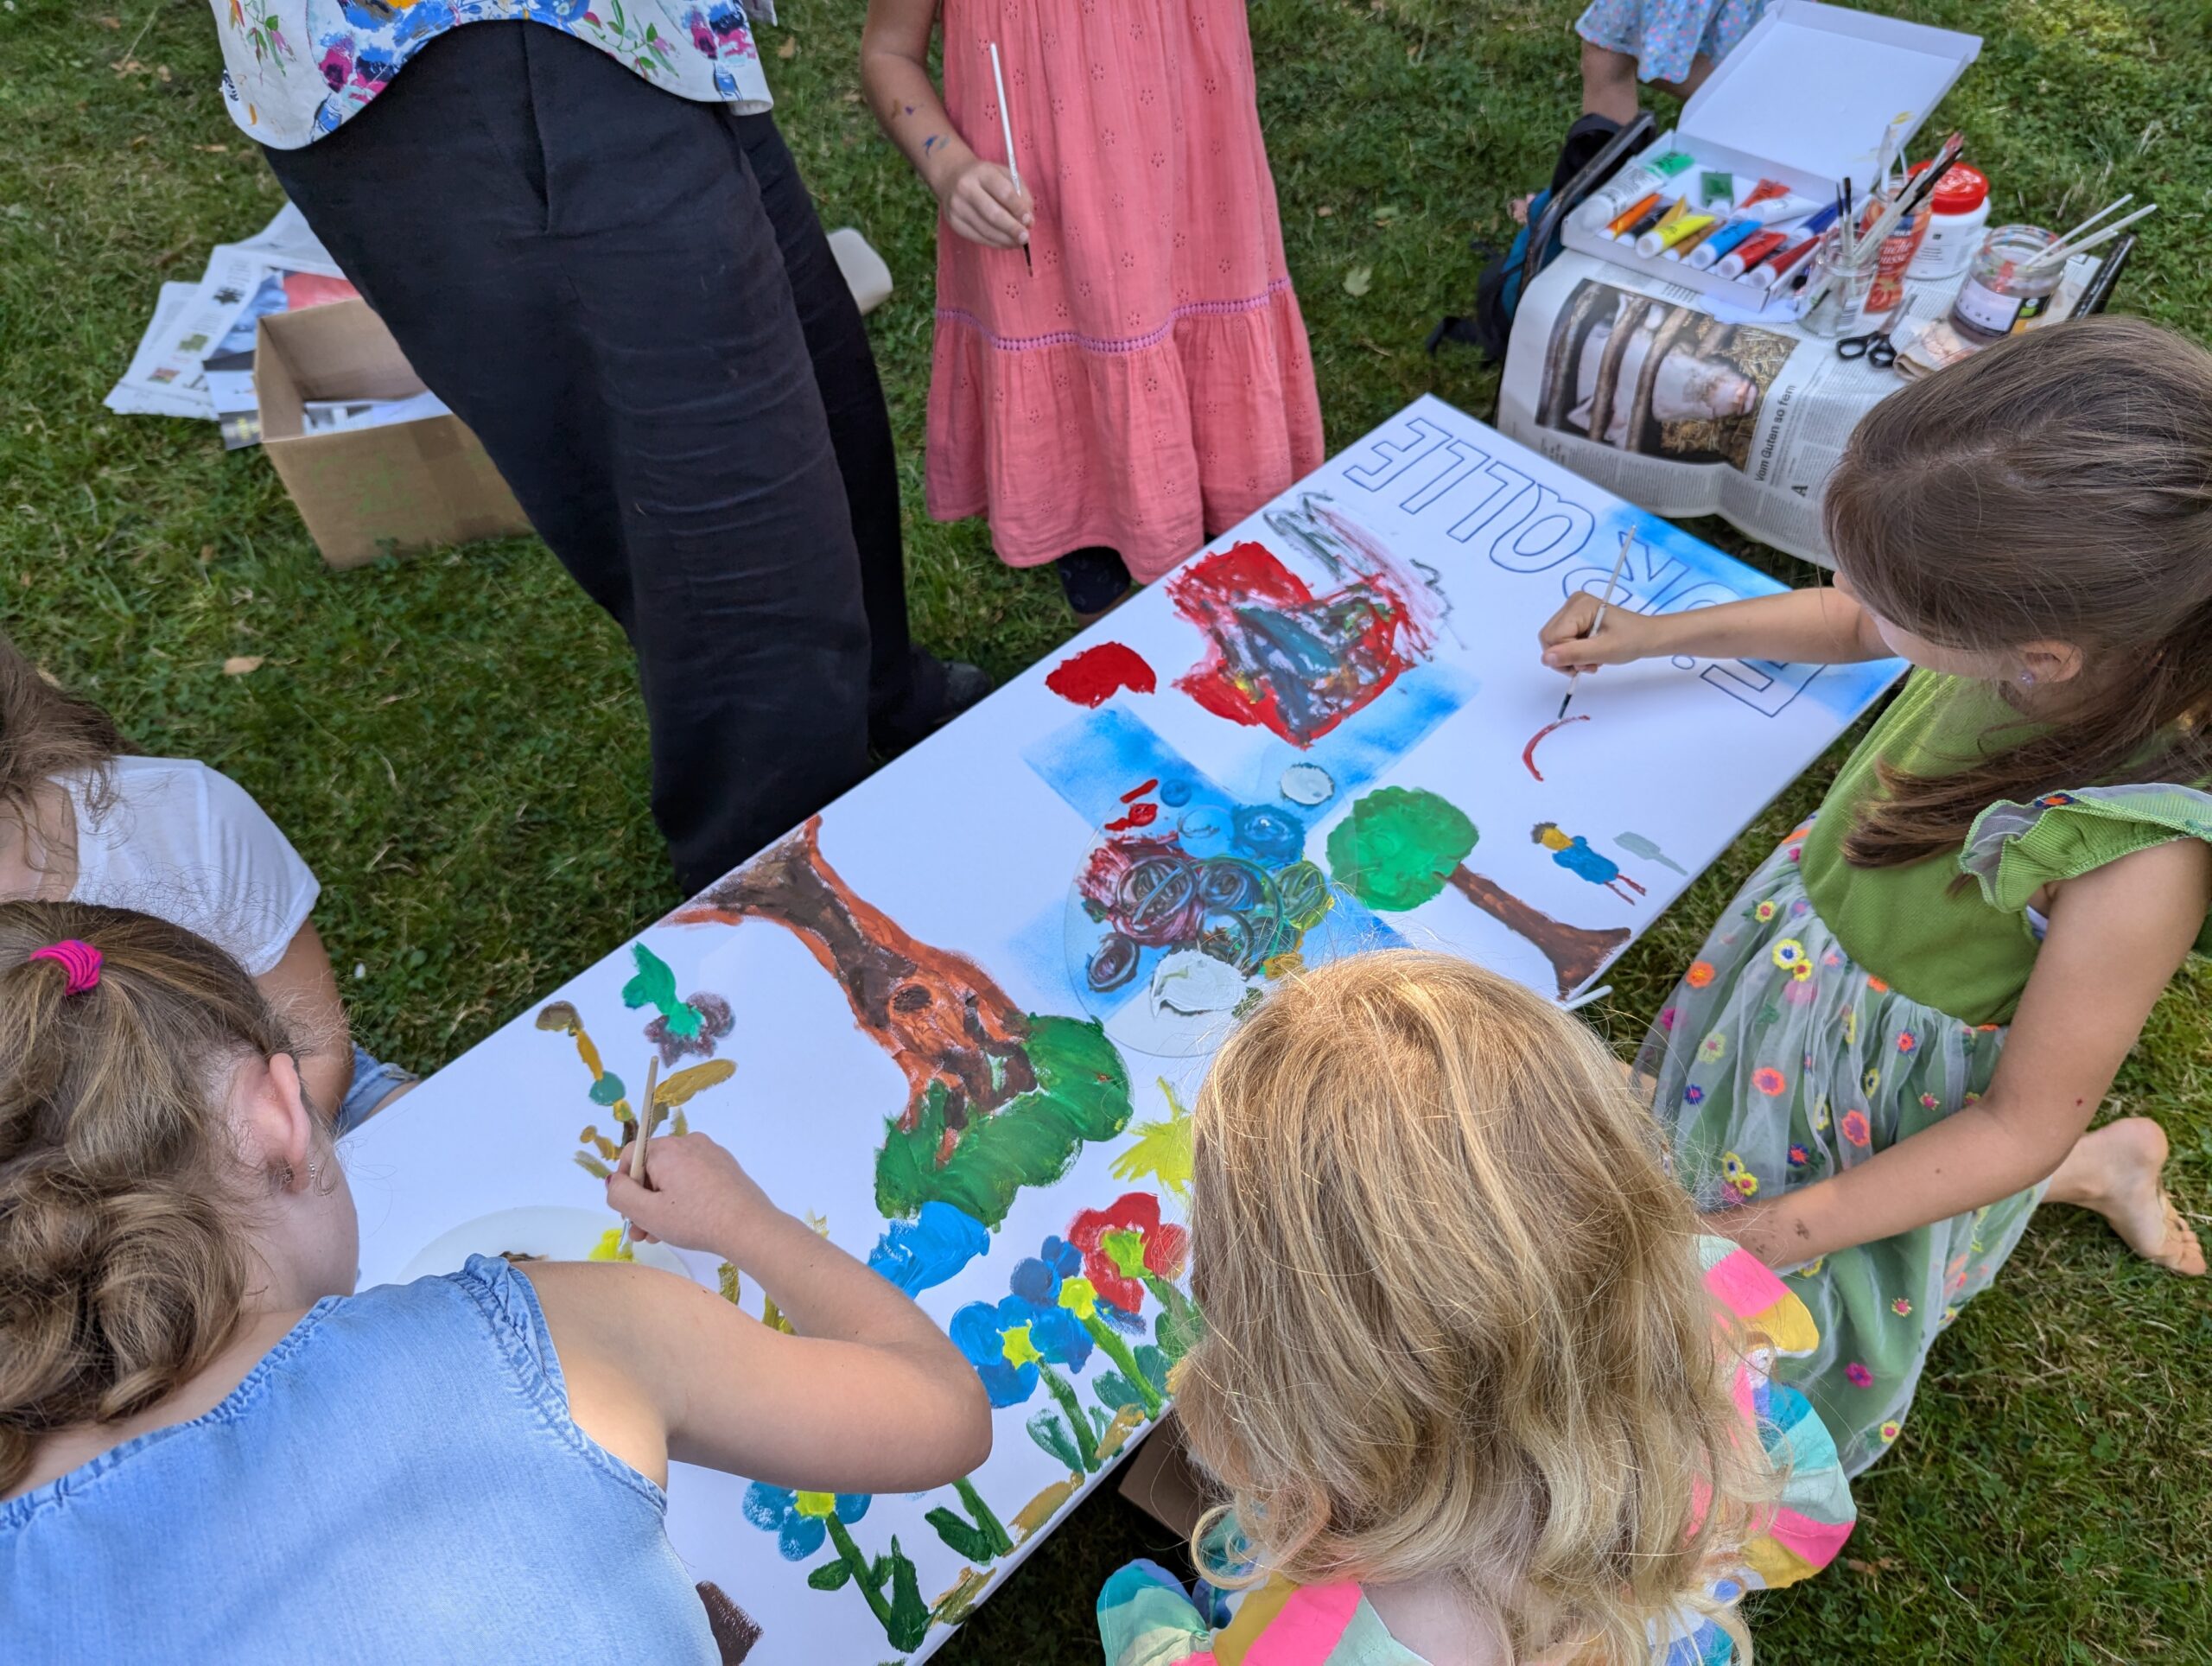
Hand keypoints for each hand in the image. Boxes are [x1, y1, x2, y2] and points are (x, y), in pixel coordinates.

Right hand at [606, 1133, 778, 1260]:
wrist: (749, 1227)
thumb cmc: (696, 1220)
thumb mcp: (647, 1212)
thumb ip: (620, 1194)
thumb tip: (613, 1181)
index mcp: (667, 1148)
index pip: (631, 1156)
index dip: (624, 1185)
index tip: (629, 1214)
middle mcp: (689, 1142)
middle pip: (652, 1168)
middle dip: (643, 1201)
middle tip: (642, 1233)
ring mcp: (710, 1153)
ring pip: (673, 1176)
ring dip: (661, 1204)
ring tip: (661, 1235)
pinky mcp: (725, 1167)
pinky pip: (693, 1178)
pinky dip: (684, 1198)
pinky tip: (686, 1224)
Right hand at [939, 158, 1032, 248]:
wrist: (951, 177)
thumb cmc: (984, 177)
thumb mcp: (1004, 174)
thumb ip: (1020, 193)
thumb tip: (1028, 220)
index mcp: (982, 172)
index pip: (1004, 192)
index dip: (1018, 209)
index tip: (1029, 221)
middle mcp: (966, 188)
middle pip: (993, 214)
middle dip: (1012, 228)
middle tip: (1025, 238)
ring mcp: (957, 207)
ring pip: (985, 229)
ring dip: (1005, 239)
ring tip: (1018, 243)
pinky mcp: (954, 222)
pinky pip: (977, 237)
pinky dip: (995, 243)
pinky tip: (1005, 243)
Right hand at [1538, 591, 1663, 674]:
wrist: (1647, 636)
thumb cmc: (1631, 640)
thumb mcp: (1604, 651)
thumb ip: (1574, 654)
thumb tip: (1545, 659)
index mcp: (1579, 605)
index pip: (1553, 637)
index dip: (1566, 656)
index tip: (1587, 665)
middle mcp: (1572, 603)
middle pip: (1549, 638)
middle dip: (1565, 658)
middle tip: (1588, 666)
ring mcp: (1572, 610)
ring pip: (1553, 642)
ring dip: (1569, 658)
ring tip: (1591, 661)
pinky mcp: (1574, 619)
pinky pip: (1561, 640)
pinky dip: (1572, 653)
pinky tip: (1589, 655)